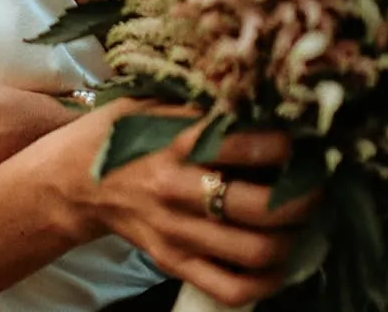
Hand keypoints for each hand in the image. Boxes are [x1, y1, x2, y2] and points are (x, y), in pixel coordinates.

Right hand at [67, 104, 319, 308]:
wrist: (70, 181)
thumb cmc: (119, 132)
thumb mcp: (152, 102)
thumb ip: (201, 104)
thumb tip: (263, 99)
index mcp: (175, 141)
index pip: (250, 145)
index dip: (290, 144)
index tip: (306, 139)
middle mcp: (177, 189)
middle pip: (263, 207)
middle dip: (305, 198)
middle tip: (318, 185)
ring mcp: (175, 232)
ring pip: (255, 251)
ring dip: (292, 240)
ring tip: (300, 221)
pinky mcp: (171, 261)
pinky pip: (230, 288)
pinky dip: (265, 283)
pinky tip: (276, 263)